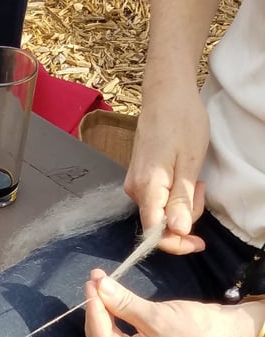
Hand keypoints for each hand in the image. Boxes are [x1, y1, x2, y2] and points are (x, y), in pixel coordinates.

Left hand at [84, 270, 261, 336]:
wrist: (222, 332)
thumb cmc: (195, 328)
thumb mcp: (157, 315)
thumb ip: (125, 303)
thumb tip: (100, 286)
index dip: (95, 312)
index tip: (92, 286)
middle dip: (95, 310)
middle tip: (94, 281)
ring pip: (105, 336)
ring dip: (100, 310)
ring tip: (98, 284)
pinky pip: (115, 333)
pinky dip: (110, 314)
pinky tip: (107, 297)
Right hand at [124, 90, 209, 254]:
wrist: (165, 92)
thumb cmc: (181, 121)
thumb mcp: (190, 162)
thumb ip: (181, 200)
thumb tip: (177, 231)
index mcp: (147, 188)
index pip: (155, 233)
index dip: (176, 244)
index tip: (198, 243)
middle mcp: (135, 191)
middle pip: (159, 224)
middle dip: (184, 217)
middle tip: (201, 187)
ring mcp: (134, 185)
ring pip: (160, 212)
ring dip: (181, 204)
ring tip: (194, 177)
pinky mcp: (139, 179)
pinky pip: (157, 200)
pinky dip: (174, 195)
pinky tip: (183, 175)